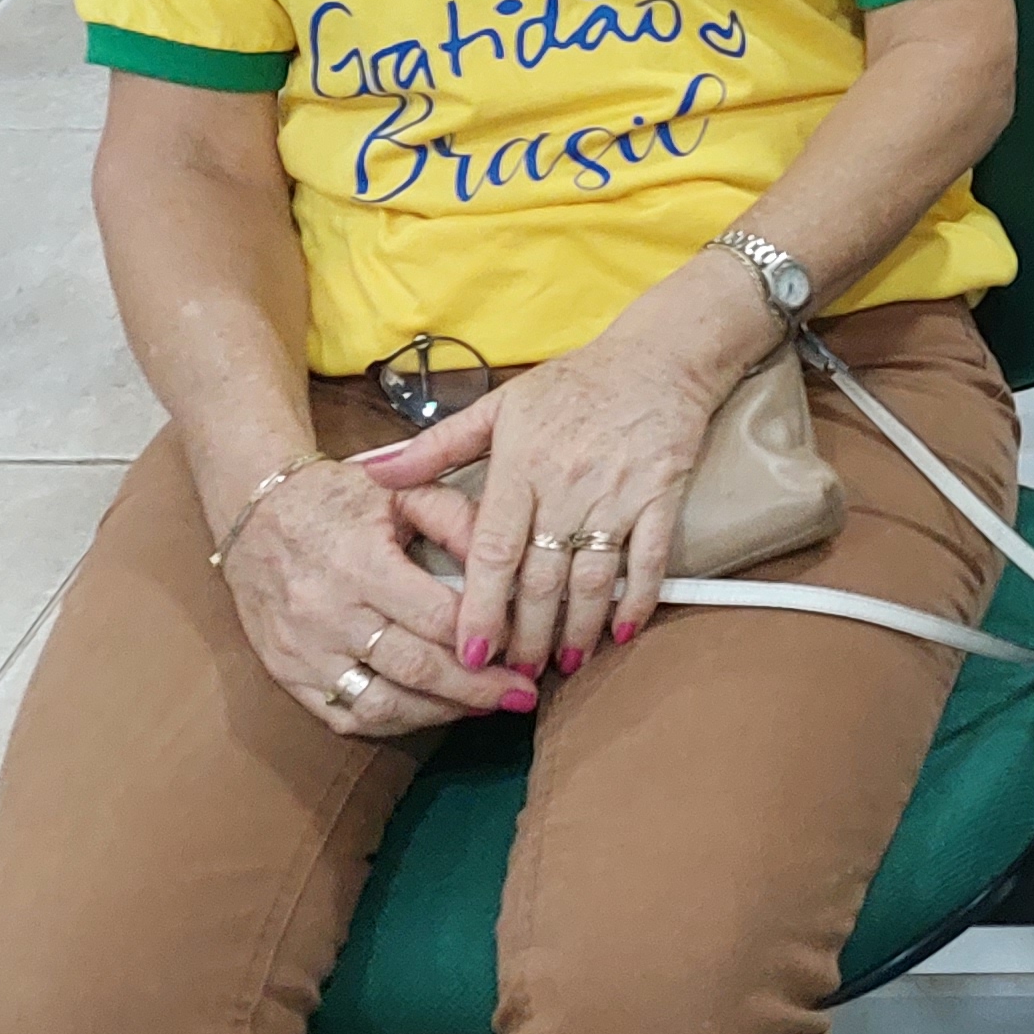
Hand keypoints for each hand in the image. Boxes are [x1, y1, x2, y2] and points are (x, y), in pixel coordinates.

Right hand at [224, 454, 536, 736]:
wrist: (254, 513)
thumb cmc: (340, 498)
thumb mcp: (404, 489)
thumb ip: (459, 521)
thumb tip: (510, 565)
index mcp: (359, 564)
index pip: (435, 616)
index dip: (484, 636)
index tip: (521, 647)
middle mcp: (327, 613)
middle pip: (414, 667)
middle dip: (476, 688)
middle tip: (522, 696)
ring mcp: (302, 650)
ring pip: (381, 704)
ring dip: (440, 713)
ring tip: (484, 707)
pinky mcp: (285, 673)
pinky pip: (345, 716)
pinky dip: (394, 722)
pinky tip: (431, 711)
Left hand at [361, 327, 731, 678]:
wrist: (658, 358)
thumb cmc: (573, 385)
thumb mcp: (498, 407)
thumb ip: (435, 447)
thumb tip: (372, 472)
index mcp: (521, 466)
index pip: (494, 551)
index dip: (480, 607)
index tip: (468, 653)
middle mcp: (567, 485)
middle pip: (541, 578)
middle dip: (525, 636)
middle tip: (511, 675)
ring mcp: (617, 494)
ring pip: (593, 578)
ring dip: (577, 629)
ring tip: (560, 664)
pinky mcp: (661, 497)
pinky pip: (648, 560)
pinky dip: (636, 600)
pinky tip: (620, 631)